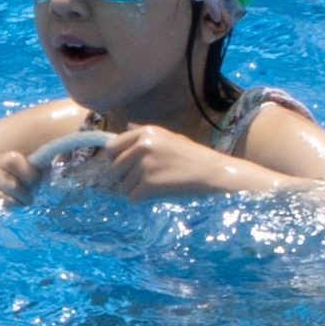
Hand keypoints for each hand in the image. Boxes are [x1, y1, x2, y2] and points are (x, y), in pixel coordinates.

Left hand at [98, 124, 226, 200]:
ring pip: (122, 185)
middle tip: (144, 178)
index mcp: (145, 132)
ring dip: (135, 189)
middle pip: (114, 168)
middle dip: (124, 177)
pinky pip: (132, 197)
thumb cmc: (192, 156)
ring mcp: (144, 165)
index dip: (115, 160)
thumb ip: (144, 134)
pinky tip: (158, 192)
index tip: (125, 166)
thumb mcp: (169, 137)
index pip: (111, 147)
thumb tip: (126, 126)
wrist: (213, 171)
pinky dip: (142, 199)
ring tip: (156, 184)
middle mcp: (142, 146)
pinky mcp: (149, 184)